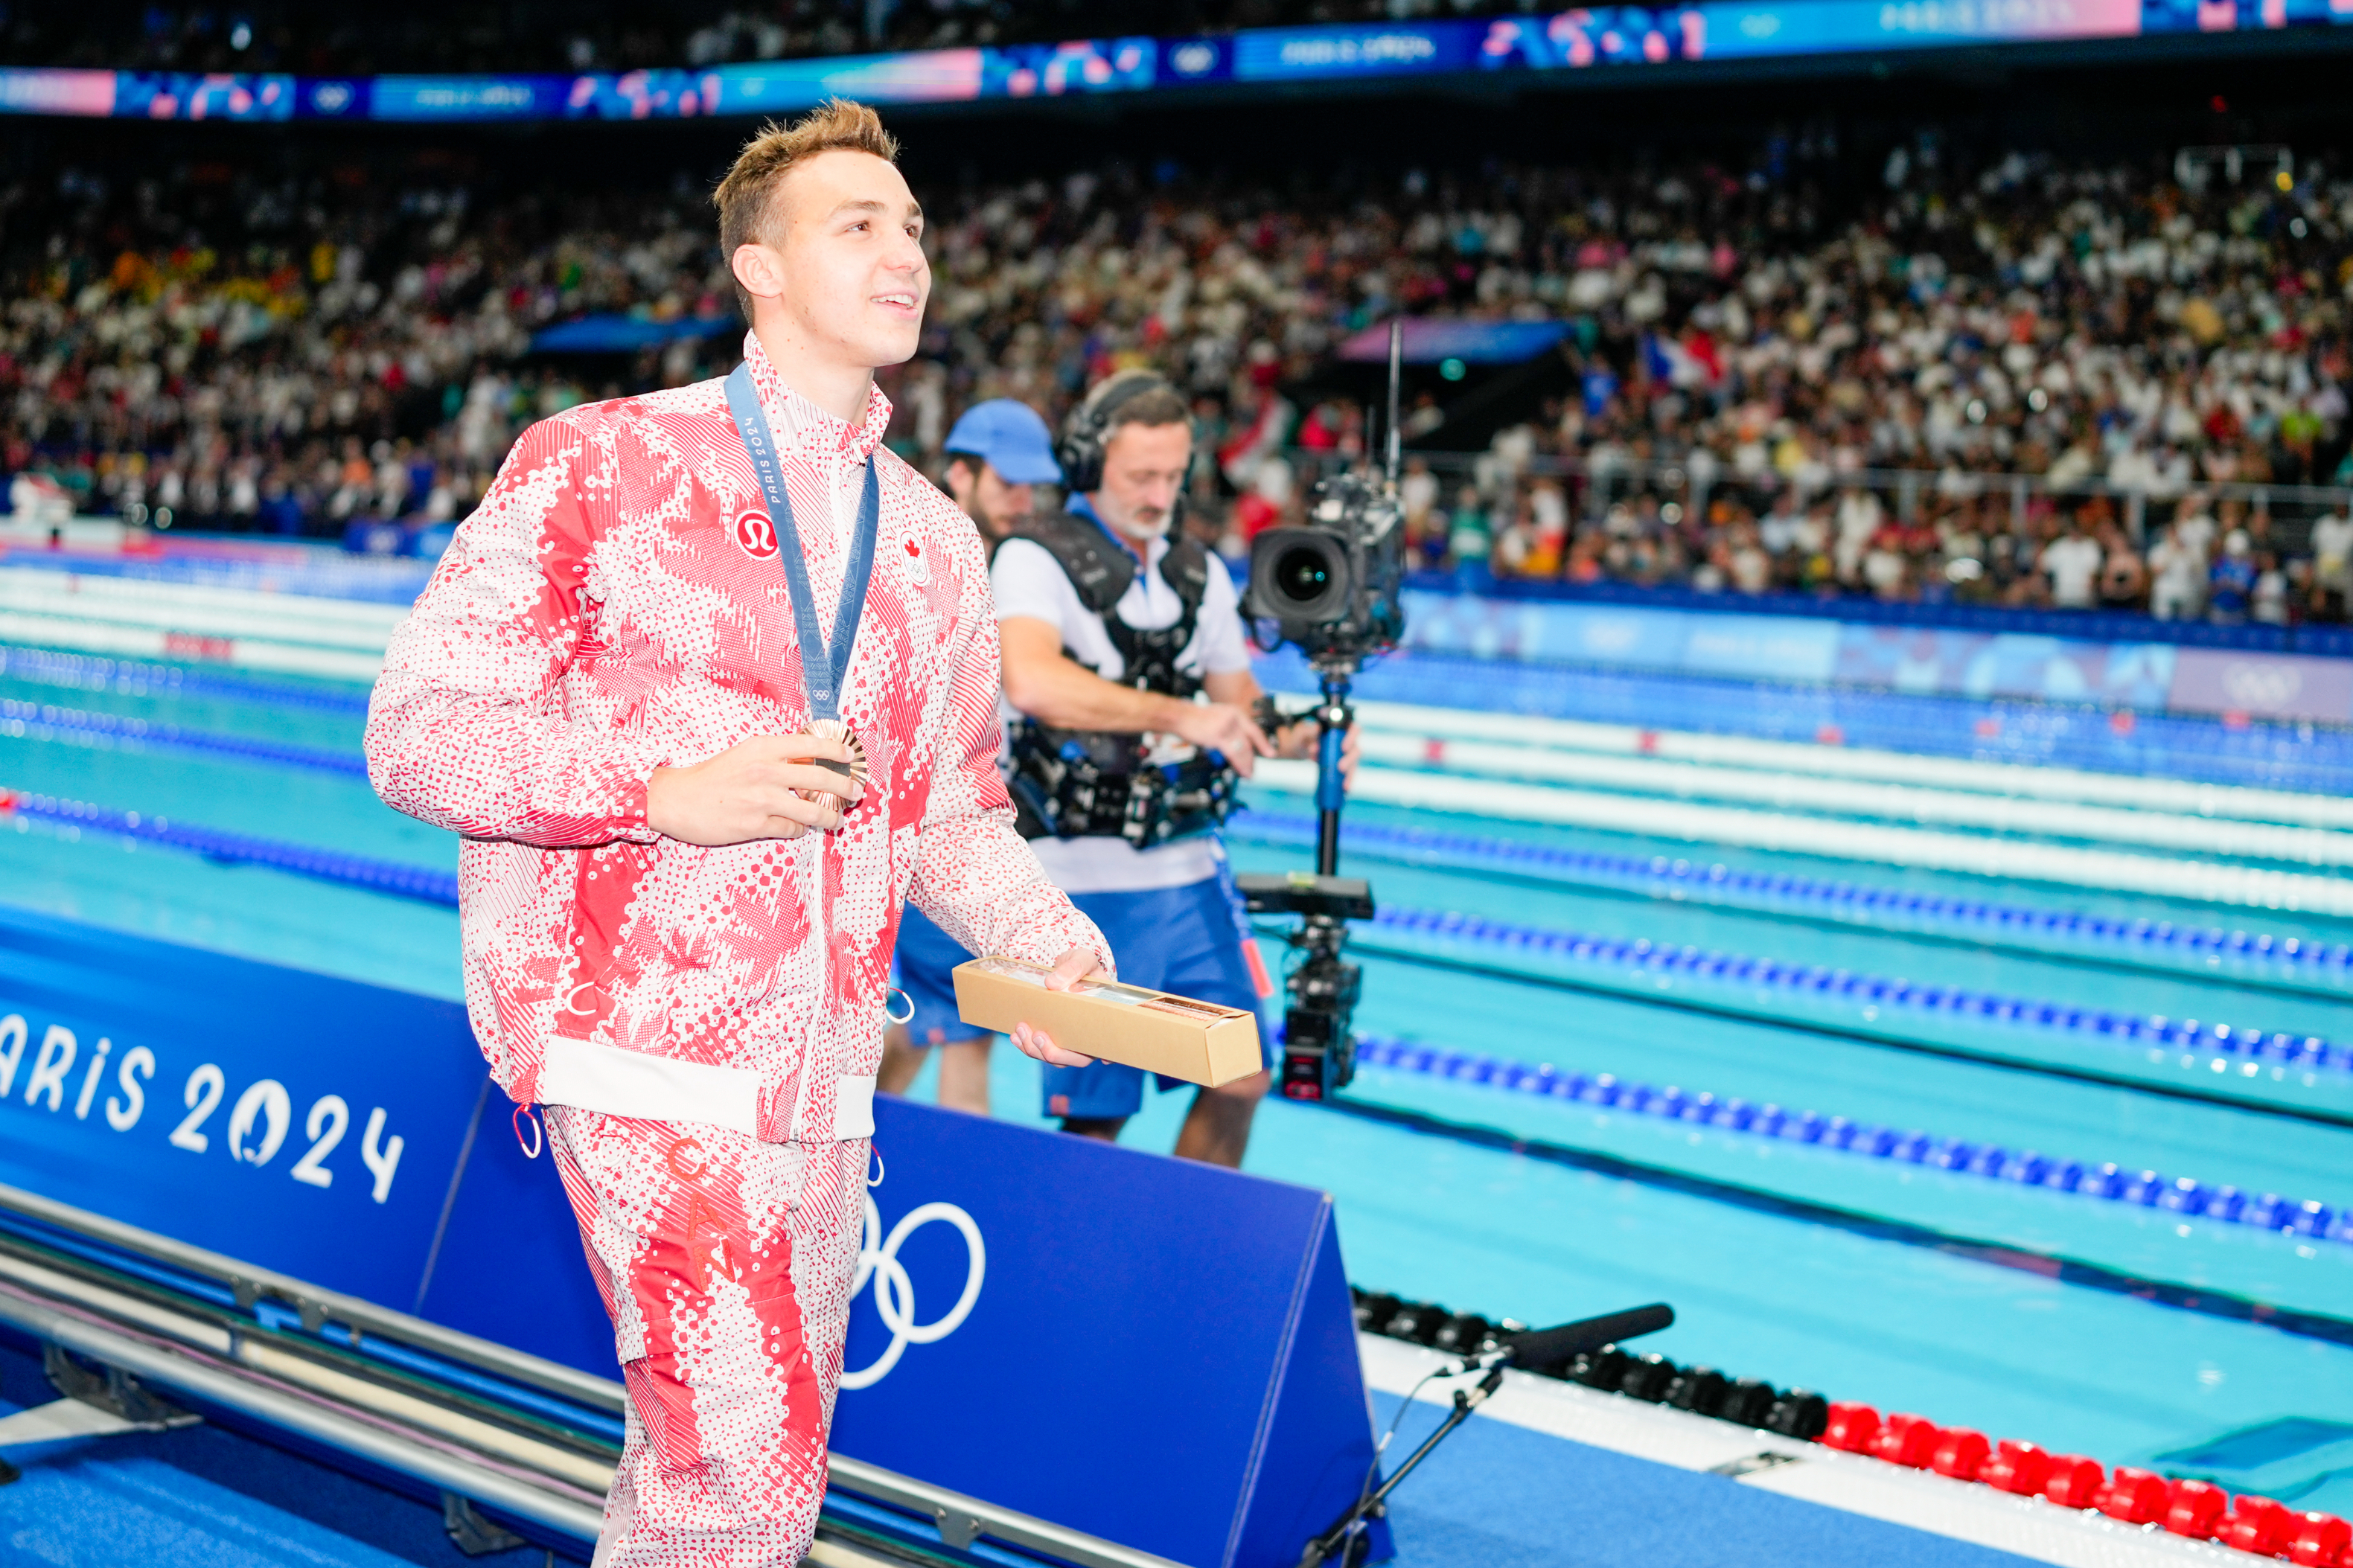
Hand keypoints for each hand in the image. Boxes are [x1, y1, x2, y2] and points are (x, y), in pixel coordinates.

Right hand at [645, 733, 863, 846]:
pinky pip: (791, 829)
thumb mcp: (743, 754)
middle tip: (856, 792)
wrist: (676, 799)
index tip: (850, 757)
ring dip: (830, 817)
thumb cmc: (709, 777)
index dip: (837, 750)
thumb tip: (809, 762)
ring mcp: (762, 799)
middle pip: (821, 778)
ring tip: (836, 820)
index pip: (812, 744)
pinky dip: (798, 830)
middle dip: (845, 787)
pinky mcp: (755, 825)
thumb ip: (775, 756)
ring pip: (812, 810)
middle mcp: (766, 770)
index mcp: (763, 747)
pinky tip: (797, 828)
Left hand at [1008, 945, 1103, 1066]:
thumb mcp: (1082, 958)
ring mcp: (1070, 1038)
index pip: (1111, 1043)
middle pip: (1078, 1059)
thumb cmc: (1081, 964)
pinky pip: (1041, 1051)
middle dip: (1055, 1053)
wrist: (1064, 966)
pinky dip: (1027, 1046)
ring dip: (1036, 1050)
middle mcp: (1089, 1034)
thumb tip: (1052, 983)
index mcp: (1104, 1018)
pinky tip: (1016, 1036)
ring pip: (1057, 1058)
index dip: (1109, 1056)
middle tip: (1037, 1035)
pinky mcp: (1053, 1037)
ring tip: (1020, 1030)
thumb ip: (1073, 968)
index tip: (1104, 1059)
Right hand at [1164, 701, 1275, 777]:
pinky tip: (1242, 770)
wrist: (1180, 716)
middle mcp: (1233, 718)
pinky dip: (1240, 764)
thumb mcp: (1218, 717)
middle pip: (1249, 742)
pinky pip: (1234, 753)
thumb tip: (1238, 743)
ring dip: (1248, 764)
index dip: (1263, 743)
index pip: (1254, 730)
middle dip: (1253, 758)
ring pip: (1243, 749)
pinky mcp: (1218, 736)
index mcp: (1235, 712)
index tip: (1271, 753)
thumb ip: (1230, 727)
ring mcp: (1226, 727)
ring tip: (1249, 773)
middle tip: (1254, 769)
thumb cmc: (1194, 718)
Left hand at [1276, 718, 1359, 780]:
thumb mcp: (1301, 732)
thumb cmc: (1303, 736)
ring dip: (1350, 774)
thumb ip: (1307, 730)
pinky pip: (1348, 773)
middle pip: (1356, 749)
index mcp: (1341, 727)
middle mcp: (1348, 740)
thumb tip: (1315, 730)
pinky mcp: (1343, 765)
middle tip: (1339, 768)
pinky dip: (1347, 781)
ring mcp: (1346, 753)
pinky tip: (1345, 789)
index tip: (1343, 748)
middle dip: (1350, 759)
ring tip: (1344, 785)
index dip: (1352, 737)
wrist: (1299, 747)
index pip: (1354, 728)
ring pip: (1354, 763)